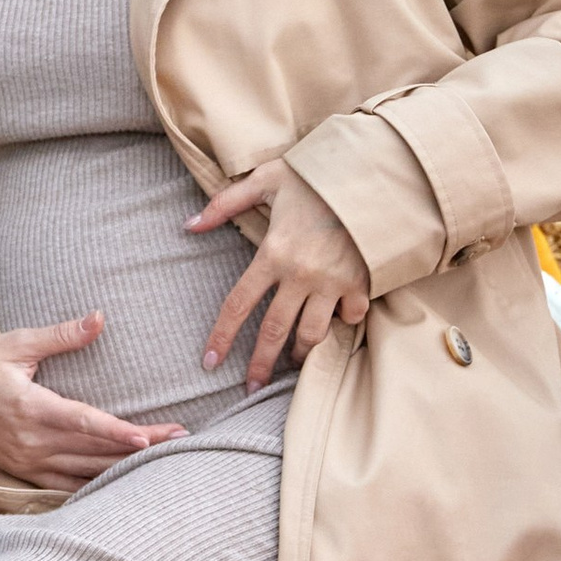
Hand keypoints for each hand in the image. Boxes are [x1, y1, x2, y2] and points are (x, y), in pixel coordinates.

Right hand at [0, 314, 182, 486]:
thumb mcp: (15, 343)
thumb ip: (61, 336)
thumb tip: (100, 318)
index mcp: (30, 407)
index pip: (83, 423)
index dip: (117, 432)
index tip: (149, 437)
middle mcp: (30, 441)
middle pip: (93, 450)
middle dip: (138, 447)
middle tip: (181, 439)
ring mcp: (26, 461)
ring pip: (84, 472)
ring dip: (124, 467)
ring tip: (163, 458)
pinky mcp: (22, 471)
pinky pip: (65, 487)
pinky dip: (95, 486)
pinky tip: (122, 483)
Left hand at [191, 161, 369, 386]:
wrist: (371, 175)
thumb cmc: (316, 175)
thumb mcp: (267, 179)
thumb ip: (225, 203)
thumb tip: (189, 224)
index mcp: (273, 253)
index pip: (238, 304)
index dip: (222, 336)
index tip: (210, 361)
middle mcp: (300, 275)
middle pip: (274, 331)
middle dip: (261, 364)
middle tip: (251, 386)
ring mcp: (332, 282)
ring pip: (312, 333)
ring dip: (300, 352)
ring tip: (293, 359)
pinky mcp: (360, 283)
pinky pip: (350, 316)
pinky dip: (344, 322)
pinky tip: (338, 321)